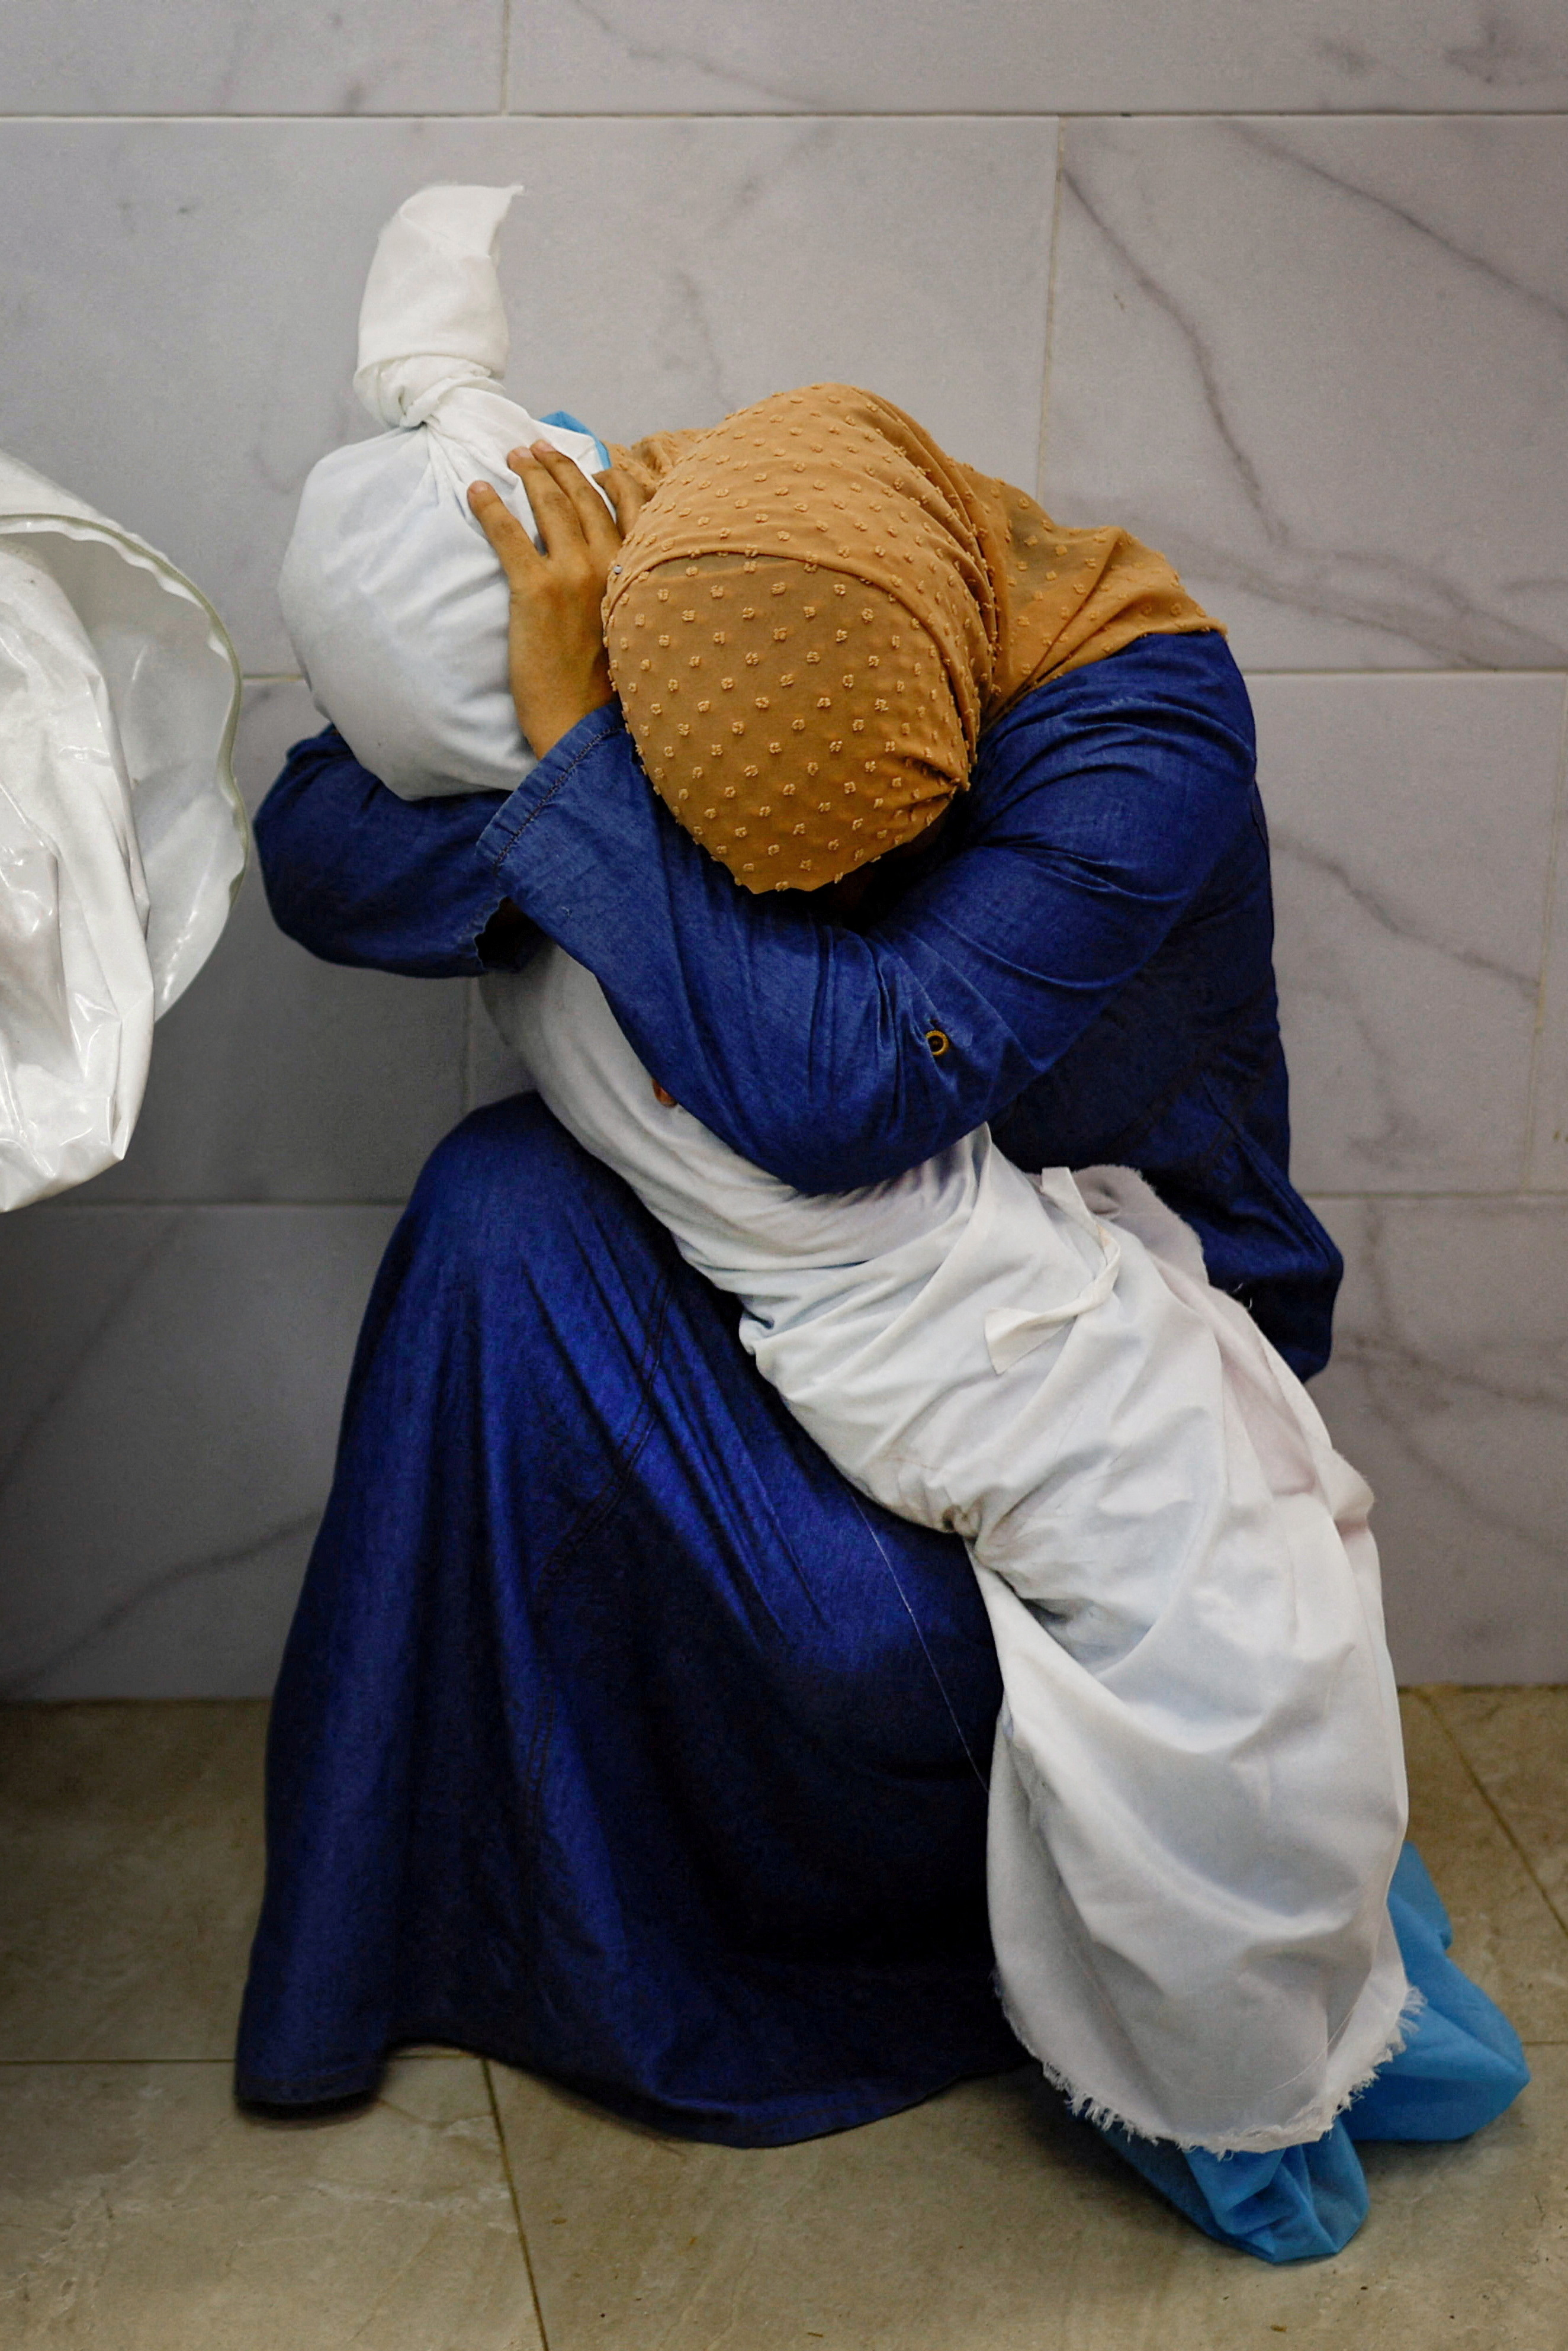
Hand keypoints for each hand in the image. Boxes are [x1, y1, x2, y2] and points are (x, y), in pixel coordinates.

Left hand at [467, 443, 647, 759]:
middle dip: (558, 466)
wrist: (584, 726)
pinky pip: (508, 534)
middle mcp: (613, 566)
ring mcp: (573, 575)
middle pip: (585, 498)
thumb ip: (631, 595)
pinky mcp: (536, 590)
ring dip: (528, 474)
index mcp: (640, 575)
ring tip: (511, 458)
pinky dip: (490, 506)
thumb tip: (616, 576)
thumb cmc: (611, 691)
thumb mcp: (637, 634)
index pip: (635, 508)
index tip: (596, 464)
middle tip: (536, 449)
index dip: (613, 480)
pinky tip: (477, 490)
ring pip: (549, 506)